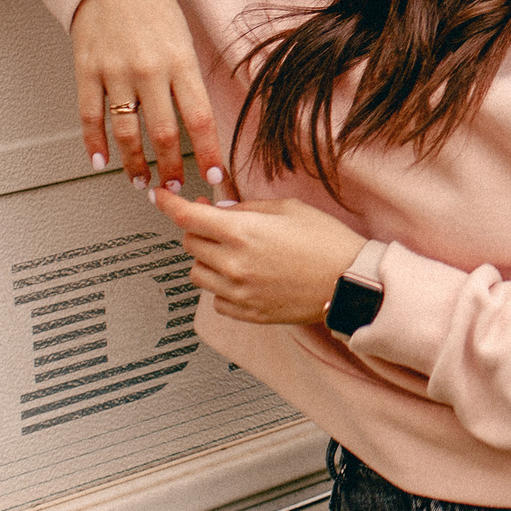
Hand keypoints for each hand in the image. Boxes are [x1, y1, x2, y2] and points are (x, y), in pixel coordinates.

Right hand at [71, 0, 228, 192]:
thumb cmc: (155, 11)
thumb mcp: (184, 42)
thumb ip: (188, 83)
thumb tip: (198, 128)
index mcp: (181, 62)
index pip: (200, 118)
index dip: (208, 153)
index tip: (214, 177)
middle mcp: (149, 70)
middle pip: (163, 133)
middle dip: (171, 168)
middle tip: (175, 188)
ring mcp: (115, 72)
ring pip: (126, 132)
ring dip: (135, 164)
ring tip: (141, 180)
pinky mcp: (87, 72)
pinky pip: (90, 117)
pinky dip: (95, 144)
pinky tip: (102, 161)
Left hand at [152, 189, 367, 324]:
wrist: (350, 283)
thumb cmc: (327, 243)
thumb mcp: (289, 209)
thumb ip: (247, 208)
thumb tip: (220, 210)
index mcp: (242, 232)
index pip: (187, 217)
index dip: (168, 204)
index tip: (159, 197)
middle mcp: (234, 264)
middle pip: (190, 243)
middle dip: (200, 230)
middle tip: (221, 225)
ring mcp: (238, 292)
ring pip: (197, 273)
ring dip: (208, 260)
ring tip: (236, 254)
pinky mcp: (247, 313)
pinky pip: (215, 299)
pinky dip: (222, 286)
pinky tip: (245, 277)